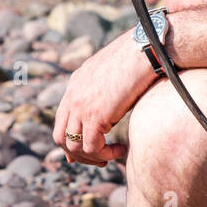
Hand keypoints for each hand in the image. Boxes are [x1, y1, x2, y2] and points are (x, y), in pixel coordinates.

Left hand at [52, 28, 160, 165]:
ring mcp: (81, 106)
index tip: (85, 149)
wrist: (146, 48)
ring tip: (112, 155)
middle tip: (98, 158)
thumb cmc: (139, 55)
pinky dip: (106, 154)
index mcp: (76, 83)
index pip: (62, 118)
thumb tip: (114, 101)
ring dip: (92, 157)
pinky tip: (121, 149)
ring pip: (74, 147)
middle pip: (60, 136)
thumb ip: (105, 87)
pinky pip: (92, 147)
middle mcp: (73, 96)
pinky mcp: (95, 116)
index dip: (70, 138)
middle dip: (76, 153)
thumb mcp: (113, 71)